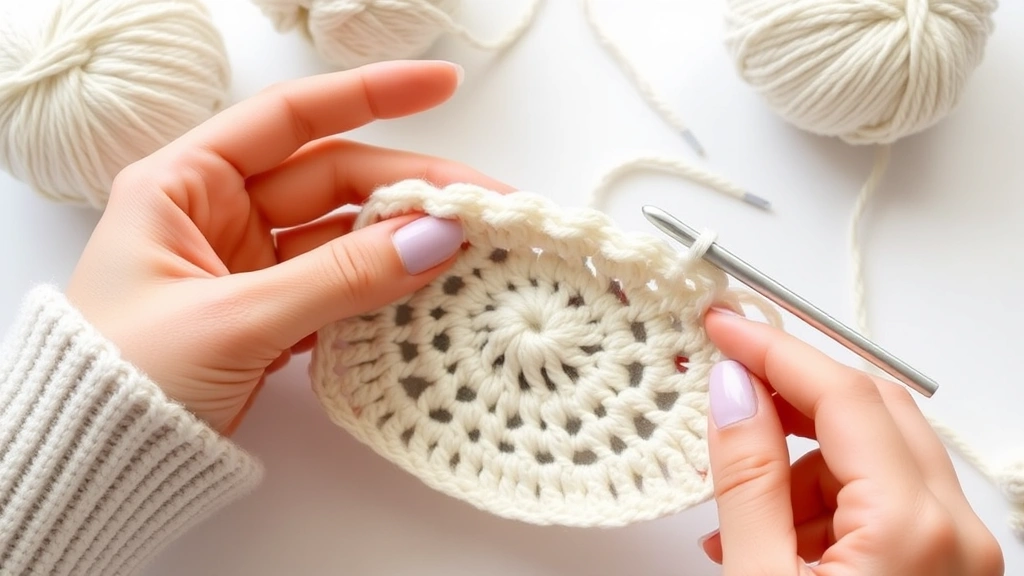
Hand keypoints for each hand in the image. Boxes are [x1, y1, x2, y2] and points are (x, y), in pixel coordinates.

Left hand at [66, 60, 511, 434]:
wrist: (93, 468)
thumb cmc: (126, 381)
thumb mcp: (234, 320)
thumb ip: (340, 278)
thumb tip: (437, 238)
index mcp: (185, 184)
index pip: (291, 118)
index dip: (371, 94)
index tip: (443, 86)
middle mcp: (218, 214)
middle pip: (334, 180)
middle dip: (410, 188)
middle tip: (484, 205)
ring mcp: (247, 266)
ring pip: (344, 236)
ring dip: (405, 242)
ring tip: (473, 249)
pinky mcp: (268, 315)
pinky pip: (339, 287)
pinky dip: (382, 290)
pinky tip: (429, 290)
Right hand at [698, 309, 1002, 574]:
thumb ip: (748, 481)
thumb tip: (733, 392)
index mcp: (911, 529)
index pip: (844, 395)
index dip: (775, 350)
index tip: (724, 328)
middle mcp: (955, 532)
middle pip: (872, 411)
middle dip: (791, 396)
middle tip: (728, 389)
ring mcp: (958, 553)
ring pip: (876, 457)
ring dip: (803, 463)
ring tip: (742, 513)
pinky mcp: (944, 569)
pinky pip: (883, 501)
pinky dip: (823, 505)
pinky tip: (776, 541)